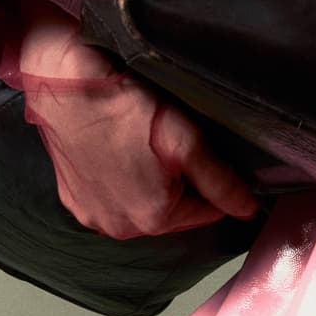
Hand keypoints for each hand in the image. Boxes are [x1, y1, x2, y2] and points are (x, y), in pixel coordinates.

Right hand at [14, 5, 259, 237]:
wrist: (66, 87)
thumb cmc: (128, 109)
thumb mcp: (186, 142)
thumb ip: (220, 182)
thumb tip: (248, 210)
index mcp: (154, 219)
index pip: (206, 212)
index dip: (213, 184)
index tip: (204, 154)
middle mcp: (121, 229)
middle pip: (172, 212)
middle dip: (180, 186)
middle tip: (172, 146)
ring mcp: (92, 217)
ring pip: (141, 207)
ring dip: (150, 186)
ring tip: (143, 148)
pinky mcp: (72, 200)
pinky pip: (110, 200)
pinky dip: (120, 184)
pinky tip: (119, 154)